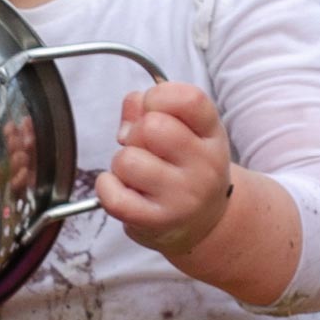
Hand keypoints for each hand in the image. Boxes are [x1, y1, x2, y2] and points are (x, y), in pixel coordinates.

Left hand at [96, 82, 232, 256]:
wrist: (204, 223)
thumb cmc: (185, 168)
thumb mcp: (185, 131)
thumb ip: (151, 107)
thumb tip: (132, 108)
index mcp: (212, 134)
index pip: (189, 99)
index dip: (158, 97)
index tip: (153, 110)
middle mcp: (205, 165)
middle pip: (152, 126)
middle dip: (136, 133)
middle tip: (146, 150)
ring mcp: (183, 196)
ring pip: (127, 159)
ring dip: (121, 163)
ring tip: (137, 174)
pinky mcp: (158, 221)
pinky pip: (114, 196)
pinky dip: (106, 188)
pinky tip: (121, 188)